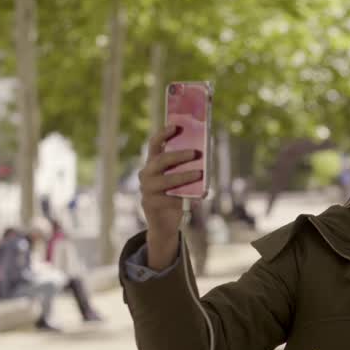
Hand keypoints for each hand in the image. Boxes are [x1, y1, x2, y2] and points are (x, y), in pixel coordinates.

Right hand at [138, 125, 202, 258]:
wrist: (165, 223)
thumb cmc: (175, 196)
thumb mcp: (180, 180)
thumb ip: (185, 168)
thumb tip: (203, 155)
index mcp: (152, 163)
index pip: (154, 144)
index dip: (163, 134)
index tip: (175, 125)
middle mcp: (146, 174)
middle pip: (161, 160)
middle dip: (178, 155)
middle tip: (195, 153)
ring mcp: (146, 189)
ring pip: (166, 180)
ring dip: (184, 176)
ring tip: (199, 174)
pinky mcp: (150, 204)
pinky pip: (169, 199)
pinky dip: (184, 198)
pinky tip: (197, 197)